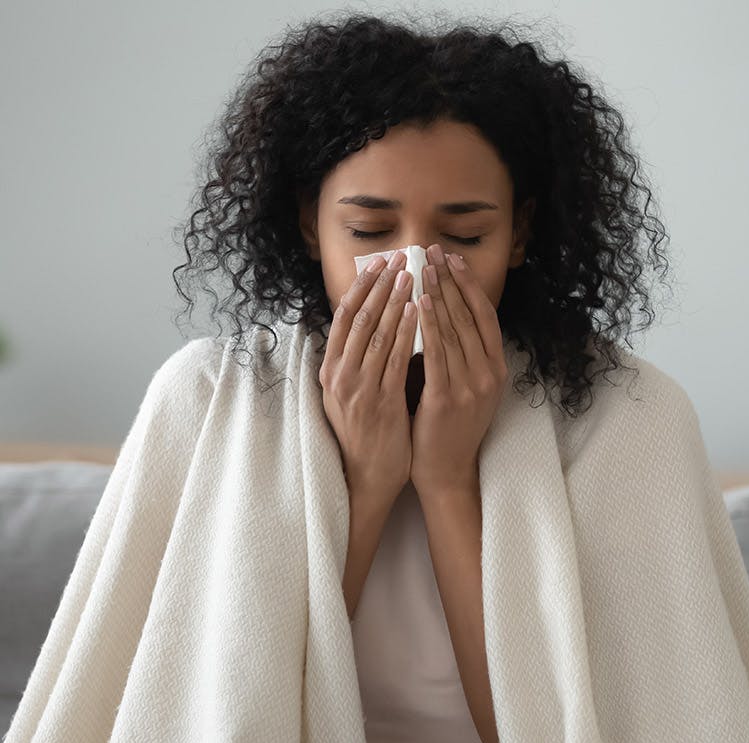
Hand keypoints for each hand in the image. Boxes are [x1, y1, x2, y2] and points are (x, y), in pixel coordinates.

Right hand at [319, 250, 416, 506]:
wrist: (365, 477)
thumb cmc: (365, 434)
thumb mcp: (350, 393)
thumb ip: (357, 361)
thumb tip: (372, 324)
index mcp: (330, 370)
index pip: (343, 317)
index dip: (361, 287)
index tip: (378, 263)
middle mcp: (339, 375)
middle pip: (358, 318)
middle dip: (380, 285)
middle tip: (400, 258)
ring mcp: (358, 389)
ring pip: (376, 333)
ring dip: (394, 300)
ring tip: (411, 274)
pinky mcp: (379, 402)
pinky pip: (394, 359)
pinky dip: (406, 331)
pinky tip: (418, 311)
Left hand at [410, 243, 508, 495]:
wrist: (446, 469)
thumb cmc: (448, 425)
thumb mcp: (466, 385)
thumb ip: (460, 352)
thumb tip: (440, 309)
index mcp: (496, 368)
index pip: (484, 315)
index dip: (469, 284)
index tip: (452, 259)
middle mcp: (489, 374)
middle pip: (469, 316)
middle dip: (449, 281)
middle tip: (432, 252)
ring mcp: (471, 386)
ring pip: (454, 330)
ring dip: (437, 294)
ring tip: (423, 268)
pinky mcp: (448, 398)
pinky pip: (438, 354)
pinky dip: (428, 326)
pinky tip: (418, 304)